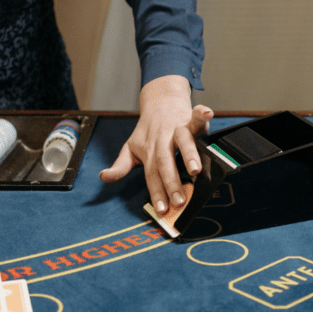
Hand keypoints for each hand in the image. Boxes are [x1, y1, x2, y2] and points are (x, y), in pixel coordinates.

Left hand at [99, 75, 213, 212]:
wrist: (159, 100)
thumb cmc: (148, 130)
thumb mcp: (131, 147)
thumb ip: (120, 165)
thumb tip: (104, 177)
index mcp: (149, 151)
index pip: (152, 175)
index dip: (157, 193)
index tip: (162, 210)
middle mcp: (162, 141)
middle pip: (166, 162)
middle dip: (172, 182)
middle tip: (179, 201)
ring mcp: (177, 129)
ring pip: (183, 141)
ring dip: (189, 155)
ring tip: (196, 170)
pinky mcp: (189, 118)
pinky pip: (197, 116)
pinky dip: (202, 114)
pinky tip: (208, 113)